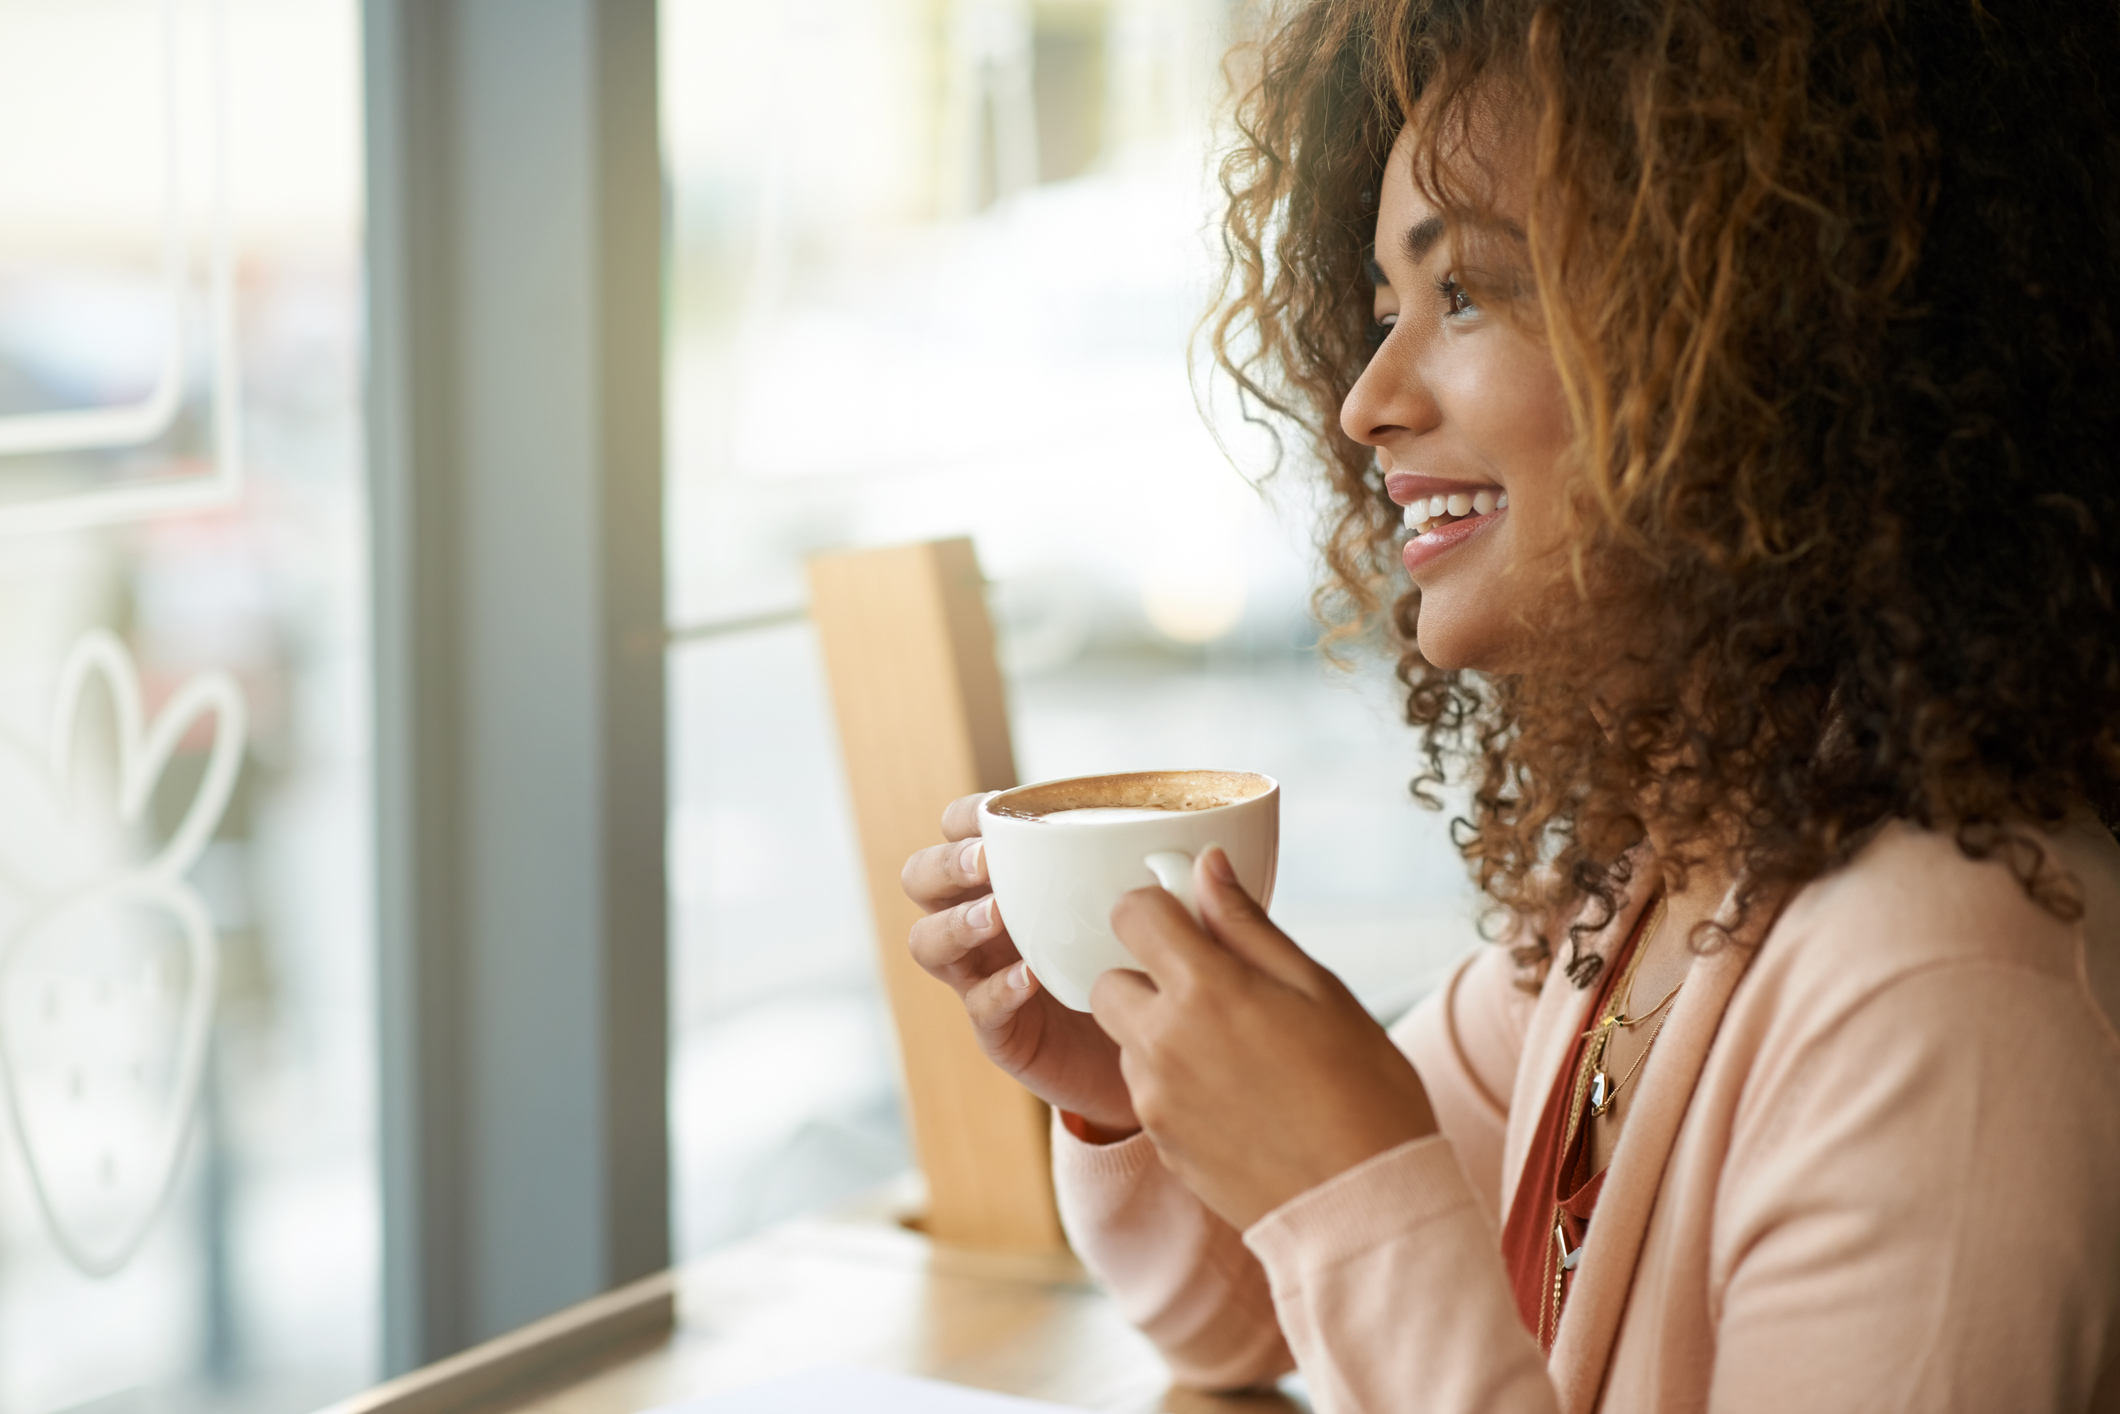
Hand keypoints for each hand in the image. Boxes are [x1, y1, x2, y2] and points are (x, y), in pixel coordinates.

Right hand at [902, 793, 1139, 1136]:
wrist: (1152, 1053)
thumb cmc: (1146, 962)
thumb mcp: (1150, 909)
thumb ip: (1158, 872)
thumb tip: (1212, 846)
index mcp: (1010, 877)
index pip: (955, 829)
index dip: (962, 817)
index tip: (994, 813)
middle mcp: (983, 921)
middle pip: (921, 879)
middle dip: (946, 864)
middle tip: (985, 863)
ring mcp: (982, 975)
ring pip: (928, 942)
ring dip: (958, 923)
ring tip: (997, 916)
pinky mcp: (1000, 1031)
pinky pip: (978, 1007)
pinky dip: (999, 988)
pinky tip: (1029, 977)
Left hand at [1089, 847, 1437, 1229]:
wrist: (1362, 1204)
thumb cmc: (1361, 1088)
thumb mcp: (1317, 988)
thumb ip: (1248, 925)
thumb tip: (1206, 866)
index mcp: (1205, 990)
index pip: (1132, 915)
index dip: (1157, 909)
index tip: (1187, 922)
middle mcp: (1162, 1041)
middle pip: (1109, 981)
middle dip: (1147, 976)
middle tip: (1211, 991)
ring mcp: (1154, 1097)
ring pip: (1126, 1039)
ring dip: (1160, 1032)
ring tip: (1234, 1052)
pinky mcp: (1159, 1141)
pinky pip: (1146, 1090)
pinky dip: (1172, 1081)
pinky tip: (1233, 1095)